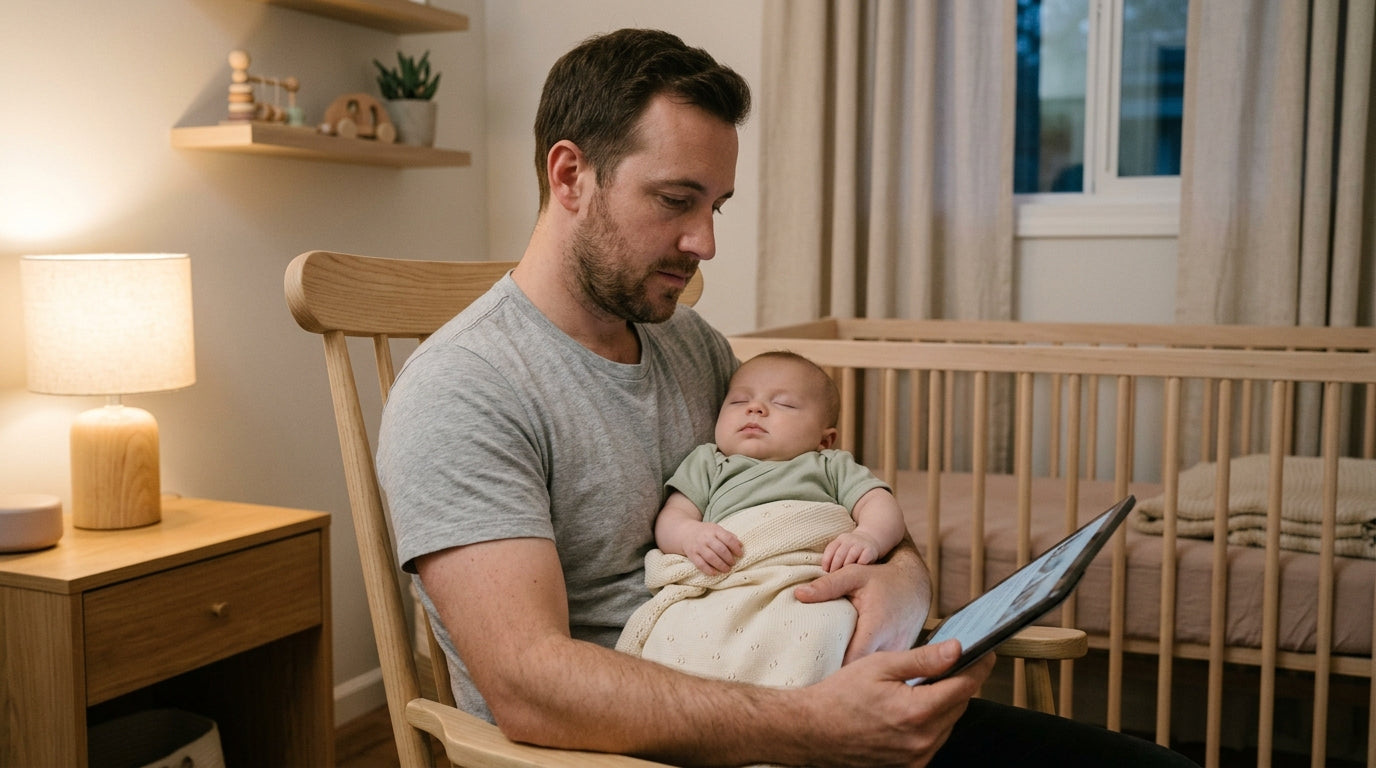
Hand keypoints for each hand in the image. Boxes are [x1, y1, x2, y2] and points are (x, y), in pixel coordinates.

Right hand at [682, 522, 742, 574]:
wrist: (685, 532)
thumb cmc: (705, 532)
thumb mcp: (717, 529)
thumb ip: (728, 536)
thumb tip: (740, 546)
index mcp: (714, 530)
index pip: (728, 539)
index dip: (736, 548)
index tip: (740, 554)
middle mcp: (706, 538)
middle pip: (720, 549)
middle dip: (729, 558)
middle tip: (733, 563)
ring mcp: (698, 547)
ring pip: (711, 558)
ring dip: (721, 565)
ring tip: (727, 569)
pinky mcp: (692, 555)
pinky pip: (701, 564)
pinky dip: (709, 570)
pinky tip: (715, 573)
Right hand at [795, 639, 992, 766]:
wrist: (812, 730)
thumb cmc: (840, 695)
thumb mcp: (880, 666)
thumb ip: (923, 659)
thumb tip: (956, 649)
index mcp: (917, 711)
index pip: (965, 686)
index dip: (979, 667)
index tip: (986, 653)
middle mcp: (921, 740)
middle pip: (960, 706)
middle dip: (960, 683)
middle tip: (953, 663)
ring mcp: (915, 758)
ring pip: (948, 725)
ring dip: (946, 704)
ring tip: (928, 685)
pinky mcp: (909, 767)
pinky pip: (933, 742)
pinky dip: (932, 724)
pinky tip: (915, 709)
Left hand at [796, 539, 928, 663]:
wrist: (916, 584)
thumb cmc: (883, 578)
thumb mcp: (855, 574)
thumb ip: (827, 585)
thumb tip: (798, 594)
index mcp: (876, 627)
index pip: (852, 660)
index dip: (833, 666)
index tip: (814, 668)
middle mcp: (891, 645)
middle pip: (861, 671)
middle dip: (841, 673)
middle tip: (817, 675)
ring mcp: (899, 653)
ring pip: (874, 673)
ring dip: (855, 673)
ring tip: (831, 673)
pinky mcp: (901, 656)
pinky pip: (882, 669)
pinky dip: (867, 668)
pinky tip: (851, 667)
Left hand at [822, 531, 881, 571]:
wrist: (869, 541)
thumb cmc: (850, 550)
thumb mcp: (840, 549)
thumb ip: (832, 557)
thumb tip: (825, 573)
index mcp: (840, 540)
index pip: (830, 550)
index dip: (827, 562)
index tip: (826, 571)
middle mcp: (849, 540)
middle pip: (839, 554)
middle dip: (835, 567)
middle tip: (834, 577)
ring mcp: (860, 544)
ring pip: (851, 556)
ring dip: (846, 567)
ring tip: (844, 576)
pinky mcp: (870, 550)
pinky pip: (863, 559)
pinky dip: (859, 566)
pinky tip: (857, 573)